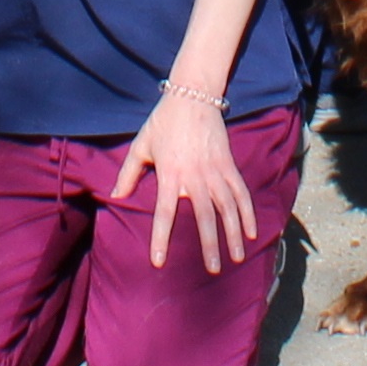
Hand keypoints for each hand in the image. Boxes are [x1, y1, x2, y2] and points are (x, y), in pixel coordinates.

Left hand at [111, 91, 253, 274]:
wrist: (193, 95)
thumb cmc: (163, 121)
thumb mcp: (141, 145)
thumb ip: (128, 173)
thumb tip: (115, 196)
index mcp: (170, 173)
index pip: (164, 213)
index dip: (160, 239)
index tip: (159, 262)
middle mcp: (195, 175)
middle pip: (204, 216)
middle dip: (209, 245)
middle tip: (213, 269)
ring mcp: (215, 170)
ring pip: (227, 208)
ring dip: (234, 234)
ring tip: (237, 258)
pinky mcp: (229, 164)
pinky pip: (240, 192)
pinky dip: (248, 213)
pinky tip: (252, 232)